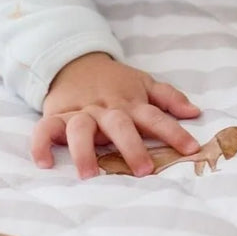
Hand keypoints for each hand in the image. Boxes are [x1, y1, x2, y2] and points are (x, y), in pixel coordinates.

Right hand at [37, 52, 200, 177]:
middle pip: (120, 125)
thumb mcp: (144, 83)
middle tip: (143, 171)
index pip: (155, 117)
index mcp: (131, 103)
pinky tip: (45, 162)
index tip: (191, 148)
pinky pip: (45, 129)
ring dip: (84, 151)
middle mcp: (106, 109)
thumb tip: (195, 112)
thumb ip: (169, 97)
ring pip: (81, 129)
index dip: (174, 132)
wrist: (74, 60)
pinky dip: (41, 144)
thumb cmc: (114, 81)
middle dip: (132, 147)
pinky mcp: (56, 116)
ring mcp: (80, 112)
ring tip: (89, 174)